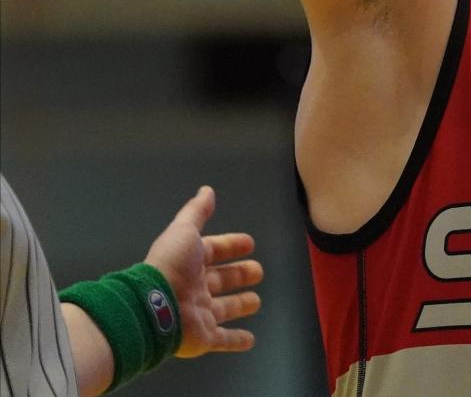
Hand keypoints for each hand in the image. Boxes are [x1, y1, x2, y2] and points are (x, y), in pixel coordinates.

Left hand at [142, 185, 262, 358]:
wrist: (152, 306)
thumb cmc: (170, 266)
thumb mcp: (185, 231)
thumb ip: (197, 212)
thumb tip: (207, 190)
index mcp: (191, 262)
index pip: (215, 251)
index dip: (231, 246)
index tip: (249, 243)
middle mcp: (195, 287)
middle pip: (222, 280)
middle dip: (240, 274)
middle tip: (258, 271)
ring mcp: (200, 314)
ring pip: (224, 308)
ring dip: (240, 305)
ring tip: (256, 301)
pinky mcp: (203, 337)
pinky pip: (223, 339)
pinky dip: (236, 341)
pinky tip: (250, 340)